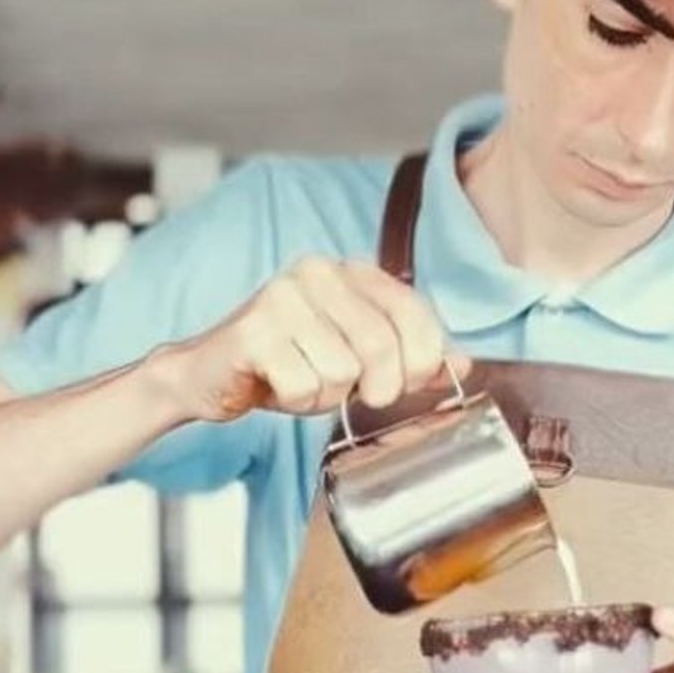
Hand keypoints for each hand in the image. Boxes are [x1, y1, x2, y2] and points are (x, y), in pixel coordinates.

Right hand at [155, 255, 461, 423]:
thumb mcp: (358, 359)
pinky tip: (278, 385)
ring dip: (327, 396)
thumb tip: (463, 365)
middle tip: (356, 396)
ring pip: (343, 372)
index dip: (423, 358)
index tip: (409, 382)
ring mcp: (282, 298)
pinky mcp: (254, 331)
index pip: (414, 312)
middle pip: (381, 345)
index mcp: (349, 272)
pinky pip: (305, 386)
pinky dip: (297, 401)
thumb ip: (410, 359)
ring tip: (303, 381)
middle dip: (378, 387)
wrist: (210, 375)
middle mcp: (317, 273)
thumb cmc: (288, 364)